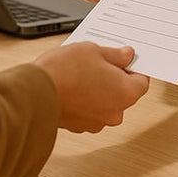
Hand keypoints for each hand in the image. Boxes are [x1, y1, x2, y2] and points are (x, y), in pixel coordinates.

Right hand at [33, 43, 149, 132]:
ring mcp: (96, 122)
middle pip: (123, 93)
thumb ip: (115, 55)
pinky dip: (85, 100)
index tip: (124, 59)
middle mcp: (114, 113)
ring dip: (99, 90)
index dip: (133, 68)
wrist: (35, 93)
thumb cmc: (64, 71)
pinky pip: (89, 110)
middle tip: (99, 61)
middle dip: (114, 78)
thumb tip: (126, 56)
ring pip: (105, 103)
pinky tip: (72, 85)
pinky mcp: (78, 126)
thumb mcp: (94, 50)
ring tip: (81, 72)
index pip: (142, 82)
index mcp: (125, 93)